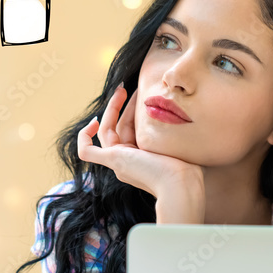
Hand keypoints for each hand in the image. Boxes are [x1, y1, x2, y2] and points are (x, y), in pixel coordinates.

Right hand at [78, 84, 203, 199]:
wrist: (182, 185)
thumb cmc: (187, 169)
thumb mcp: (179, 145)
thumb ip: (173, 133)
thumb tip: (180, 114)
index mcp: (142, 162)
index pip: (132, 132)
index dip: (134, 113)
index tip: (142, 97)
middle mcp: (127, 164)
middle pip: (119, 129)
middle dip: (124, 106)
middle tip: (130, 87)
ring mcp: (118, 163)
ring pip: (107, 132)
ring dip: (113, 109)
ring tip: (122, 90)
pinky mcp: (113, 160)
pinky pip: (87, 152)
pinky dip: (84, 138)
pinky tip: (92, 123)